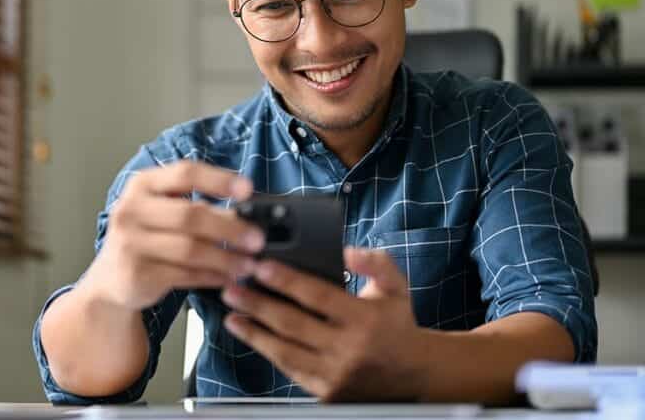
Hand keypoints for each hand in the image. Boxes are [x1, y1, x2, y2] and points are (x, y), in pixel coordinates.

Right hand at [81, 161, 265, 310]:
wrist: (110, 279)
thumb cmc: (145, 238)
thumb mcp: (162, 211)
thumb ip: (197, 205)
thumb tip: (246, 212)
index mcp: (142, 185)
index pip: (185, 173)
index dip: (219, 180)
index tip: (248, 189)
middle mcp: (131, 210)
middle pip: (190, 215)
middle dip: (230, 228)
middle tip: (257, 238)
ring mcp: (130, 243)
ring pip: (190, 249)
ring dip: (226, 258)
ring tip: (248, 264)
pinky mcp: (137, 274)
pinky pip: (185, 275)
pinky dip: (212, 277)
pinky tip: (228, 278)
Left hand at [220, 247, 426, 400]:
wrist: (412, 372)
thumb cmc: (397, 322)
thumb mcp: (396, 286)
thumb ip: (375, 263)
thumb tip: (346, 252)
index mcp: (364, 319)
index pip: (318, 296)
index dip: (287, 280)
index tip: (260, 266)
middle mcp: (348, 349)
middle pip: (293, 324)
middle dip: (258, 304)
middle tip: (232, 287)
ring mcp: (335, 374)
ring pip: (285, 351)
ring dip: (254, 331)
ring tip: (232, 312)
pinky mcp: (325, 391)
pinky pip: (290, 369)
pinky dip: (267, 351)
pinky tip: (251, 335)